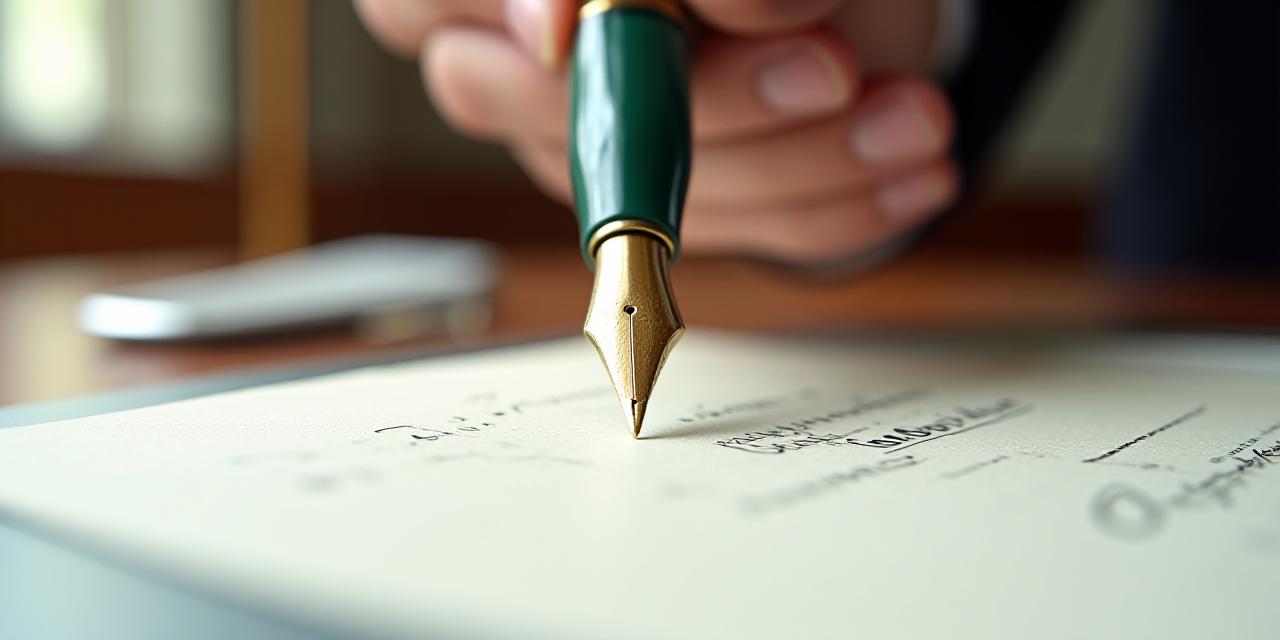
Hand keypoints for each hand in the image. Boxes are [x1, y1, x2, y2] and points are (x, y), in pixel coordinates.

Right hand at [355, 0, 956, 263]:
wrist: (845, 5)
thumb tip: (744, 6)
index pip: (424, 0)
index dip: (496, 12)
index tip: (571, 26)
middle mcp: (521, 64)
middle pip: (544, 106)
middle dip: (706, 103)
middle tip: (827, 68)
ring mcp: (586, 148)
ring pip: (651, 188)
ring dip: (804, 161)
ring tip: (916, 117)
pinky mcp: (657, 215)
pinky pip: (730, 235)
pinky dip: (833, 209)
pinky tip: (908, 170)